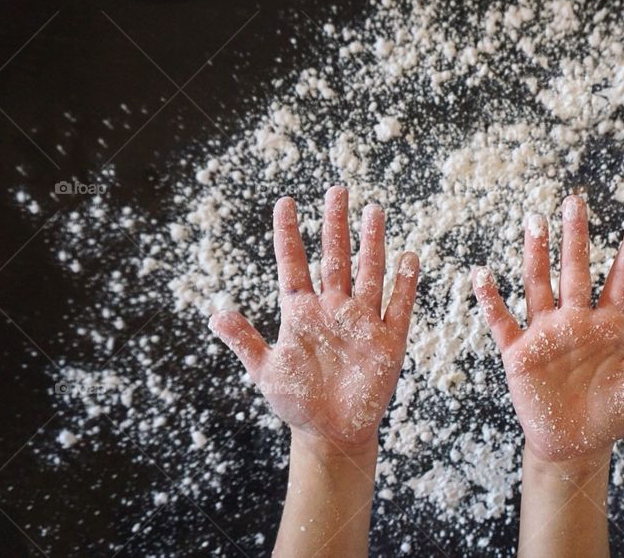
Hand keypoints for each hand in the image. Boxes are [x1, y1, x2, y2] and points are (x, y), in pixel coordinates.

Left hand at [209, 186, 419, 451]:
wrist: (331, 433)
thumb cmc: (297, 403)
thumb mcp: (265, 371)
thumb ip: (246, 340)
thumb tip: (215, 312)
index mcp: (301, 313)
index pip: (294, 264)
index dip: (289, 234)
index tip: (286, 202)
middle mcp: (333, 309)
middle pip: (335, 258)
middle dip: (336, 224)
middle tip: (337, 190)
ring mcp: (362, 322)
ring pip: (369, 273)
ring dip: (372, 243)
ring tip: (373, 211)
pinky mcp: (387, 342)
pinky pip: (399, 307)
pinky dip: (405, 283)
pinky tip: (408, 258)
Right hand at [472, 195, 623, 465]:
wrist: (574, 446)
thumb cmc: (609, 417)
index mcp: (608, 328)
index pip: (621, 281)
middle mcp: (575, 322)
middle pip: (576, 271)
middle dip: (576, 237)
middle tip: (575, 200)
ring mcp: (546, 334)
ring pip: (540, 285)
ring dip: (537, 255)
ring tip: (535, 222)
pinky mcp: (520, 353)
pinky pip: (502, 322)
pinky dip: (491, 300)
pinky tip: (482, 275)